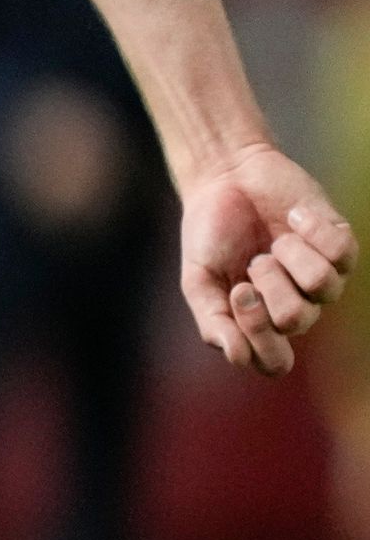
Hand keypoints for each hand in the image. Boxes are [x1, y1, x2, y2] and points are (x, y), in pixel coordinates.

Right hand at [177, 145, 351, 376]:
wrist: (226, 178)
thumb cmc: (210, 233)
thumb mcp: (198, 280)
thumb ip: (213, 320)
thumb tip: (237, 357)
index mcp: (260, 322)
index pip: (275, 361)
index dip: (260, 335)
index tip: (239, 292)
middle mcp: (296, 305)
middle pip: (296, 321)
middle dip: (270, 285)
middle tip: (255, 260)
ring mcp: (322, 278)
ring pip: (323, 288)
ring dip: (291, 256)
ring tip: (275, 239)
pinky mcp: (340, 245)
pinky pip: (341, 254)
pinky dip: (311, 230)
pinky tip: (293, 218)